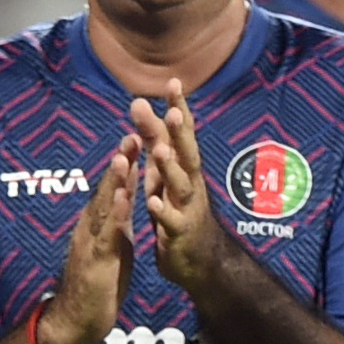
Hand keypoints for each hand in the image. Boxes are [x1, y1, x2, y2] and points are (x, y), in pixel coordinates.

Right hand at [37, 139, 135, 343]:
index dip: (126, 164)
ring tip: (124, 155)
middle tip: (132, 132)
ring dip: (114, 181)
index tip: (137, 137)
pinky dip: (114, 214)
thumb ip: (117, 222)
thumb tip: (125, 199)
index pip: (114, 189)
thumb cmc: (97, 285)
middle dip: (121, 161)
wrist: (77, 319)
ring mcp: (91, 242)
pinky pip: (106, 234)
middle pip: (107, 189)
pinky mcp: (96, 260)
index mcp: (99, 224)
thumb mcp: (113, 247)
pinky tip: (122, 197)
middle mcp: (91, 227)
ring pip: (103, 206)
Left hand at [131, 95, 235, 301]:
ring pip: (180, 185)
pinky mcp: (180, 234)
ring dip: (170, 168)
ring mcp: (187, 209)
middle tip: (173, 108)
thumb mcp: (165, 175)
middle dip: (180, 132)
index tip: (173, 81)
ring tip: (158, 150)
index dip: (179, 108)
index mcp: (184, 169)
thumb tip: (144, 108)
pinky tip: (151, 202)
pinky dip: (162, 211)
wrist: (199, 262)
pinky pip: (171, 221)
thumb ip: (155, 143)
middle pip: (186, 154)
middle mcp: (190, 184)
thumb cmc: (180, 213)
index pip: (182, 133)